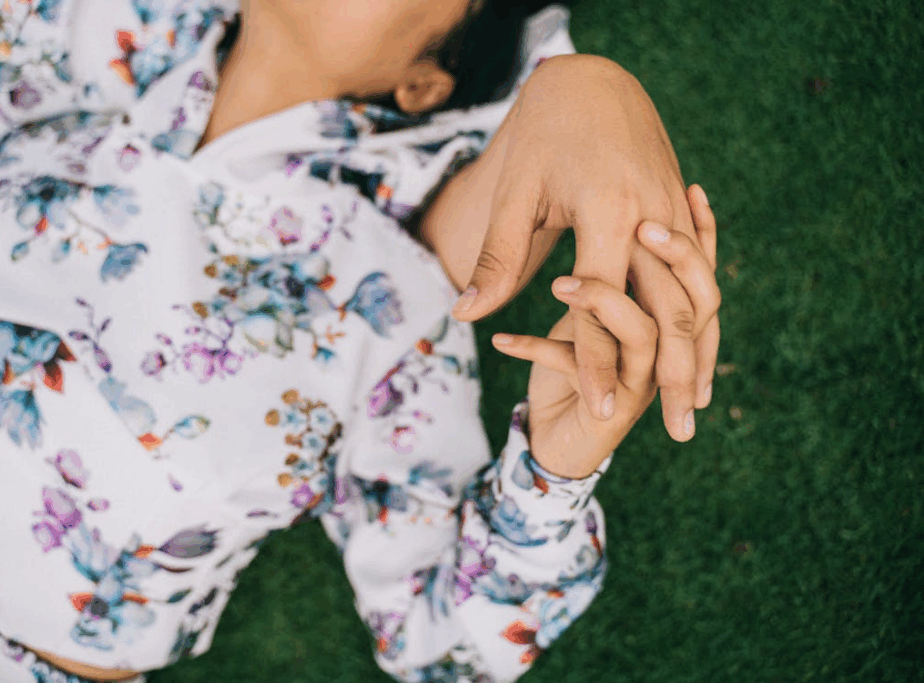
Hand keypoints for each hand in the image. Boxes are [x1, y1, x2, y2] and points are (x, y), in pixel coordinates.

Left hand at [450, 55, 718, 441]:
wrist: (592, 78)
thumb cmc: (544, 134)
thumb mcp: (516, 193)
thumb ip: (497, 258)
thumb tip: (466, 315)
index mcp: (608, 212)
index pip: (605, 306)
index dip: (600, 364)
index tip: (598, 413)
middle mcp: (651, 215)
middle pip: (671, 309)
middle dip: (674, 374)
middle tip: (676, 430)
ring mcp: (673, 212)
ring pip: (697, 296)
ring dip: (700, 352)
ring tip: (695, 404)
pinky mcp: (680, 208)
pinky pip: (701, 271)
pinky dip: (705, 313)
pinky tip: (702, 345)